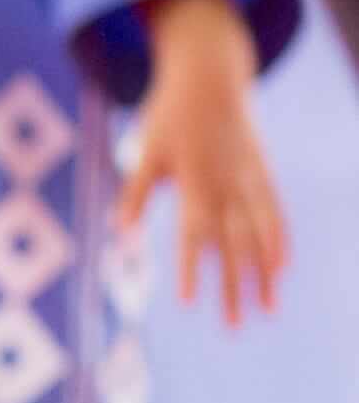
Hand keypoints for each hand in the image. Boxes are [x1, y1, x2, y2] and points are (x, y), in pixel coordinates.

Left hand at [122, 52, 292, 327]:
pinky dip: (278, 242)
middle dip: (233, 288)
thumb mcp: (144, 150)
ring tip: (267, 308)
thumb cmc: (168, 113)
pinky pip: (274, 214)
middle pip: (233, 247)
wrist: (210, 75)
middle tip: (235, 327)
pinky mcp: (261, 173)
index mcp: (196, 182)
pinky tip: (280, 268)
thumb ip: (136, 192)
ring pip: (260, 236)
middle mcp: (229, 186)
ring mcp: (250, 180)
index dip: (192, 269)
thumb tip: (123, 232)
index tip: (188, 302)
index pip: (195, 236)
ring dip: (263, 275)